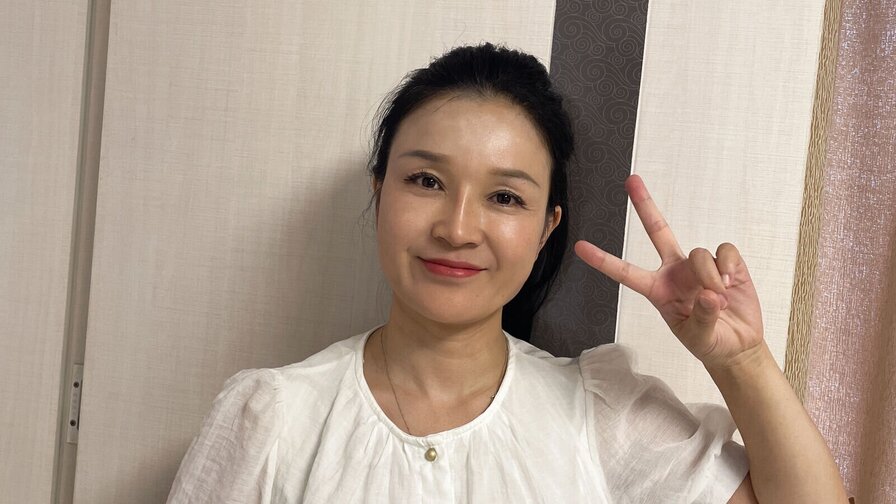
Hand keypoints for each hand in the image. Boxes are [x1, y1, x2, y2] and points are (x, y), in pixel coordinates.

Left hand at [574, 175, 763, 369]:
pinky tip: (731, 283)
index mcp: (657, 290)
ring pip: (698, 253)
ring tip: (719, 299)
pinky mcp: (727, 262)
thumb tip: (709, 294)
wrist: (738, 345)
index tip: (579, 247)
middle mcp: (675, 271)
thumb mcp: (699, 338)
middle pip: (657, 230)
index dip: (603, 261)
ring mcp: (699, 265)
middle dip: (645, 204)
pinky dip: (728, 266)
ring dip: (710, 276)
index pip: (626, 273)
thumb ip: (702, 317)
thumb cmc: (709, 341)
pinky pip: (723, 250)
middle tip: (631, 179)